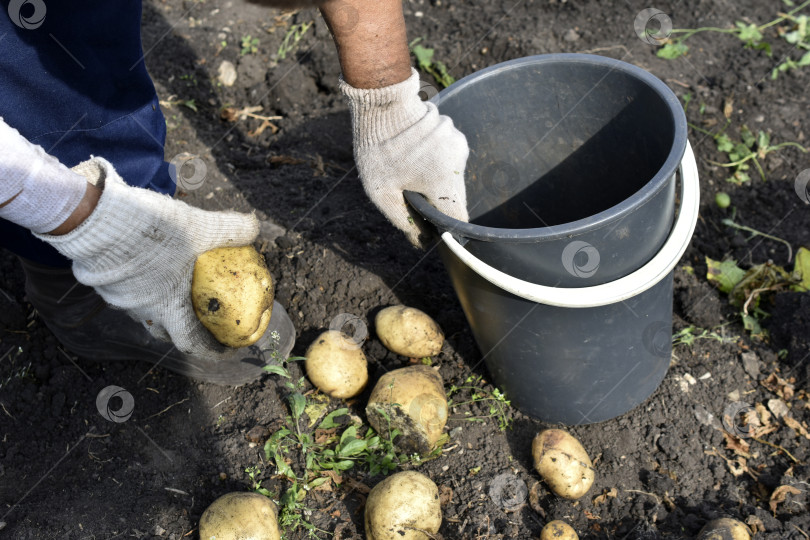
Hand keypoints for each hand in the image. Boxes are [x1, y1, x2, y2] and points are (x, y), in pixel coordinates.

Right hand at [35, 157, 258, 357]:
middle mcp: (142, 310)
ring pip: (145, 311)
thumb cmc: (152, 229)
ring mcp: (118, 298)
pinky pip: (127, 293)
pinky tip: (149, 268)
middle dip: (186, 329)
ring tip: (175, 289)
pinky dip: (143, 287)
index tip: (227, 348)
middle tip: (201, 318)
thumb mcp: (200, 225)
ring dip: (162, 305)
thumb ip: (230, 229)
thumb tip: (254, 228)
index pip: (193, 343)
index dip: (213, 351)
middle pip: (167, 331)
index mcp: (168, 306)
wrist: (95, 217)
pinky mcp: (102, 283)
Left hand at [340, 68, 468, 246]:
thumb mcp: (382, 192)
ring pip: (451, 176)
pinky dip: (435, 162)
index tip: (433, 229)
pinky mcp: (454, 132)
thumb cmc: (378, 149)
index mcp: (442, 180)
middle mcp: (457, 162)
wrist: (381, 103)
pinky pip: (449, 158)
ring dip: (434, 180)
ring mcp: (458, 144)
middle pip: (454, 196)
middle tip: (409, 193)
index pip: (458, 217)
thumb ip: (403, 221)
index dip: (447, 228)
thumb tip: (420, 242)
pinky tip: (414, 154)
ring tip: (408, 169)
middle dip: (435, 201)